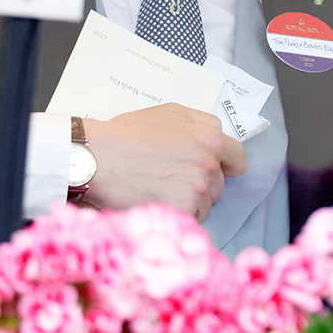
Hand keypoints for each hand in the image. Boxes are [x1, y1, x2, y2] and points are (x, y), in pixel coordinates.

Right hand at [79, 104, 247, 220]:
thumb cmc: (125, 134)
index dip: (225, 165)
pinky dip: (176, 215)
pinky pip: (190, 219)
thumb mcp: (168, 113)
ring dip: (189, 202)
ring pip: (205, 204)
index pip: (238, 159)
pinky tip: (155, 203)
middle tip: (170, 179)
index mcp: (210, 137)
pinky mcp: (183, 210)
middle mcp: (208, 163)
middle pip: (219, 184)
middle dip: (201, 184)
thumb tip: (215, 137)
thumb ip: (199, 123)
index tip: (214, 169)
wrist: (95, 157)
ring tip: (158, 190)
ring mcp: (197, 189)